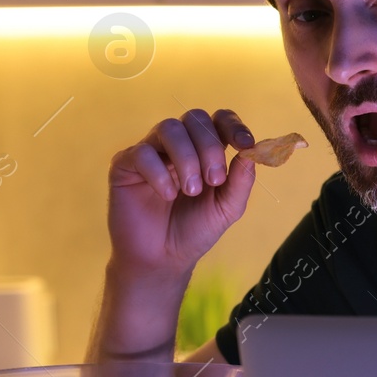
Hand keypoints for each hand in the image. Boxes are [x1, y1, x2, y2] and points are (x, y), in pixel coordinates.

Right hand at [105, 108, 257, 279]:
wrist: (162, 258)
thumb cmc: (195, 230)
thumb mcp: (228, 207)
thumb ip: (241, 180)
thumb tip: (252, 152)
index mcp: (205, 150)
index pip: (218, 120)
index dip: (233, 125)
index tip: (245, 144)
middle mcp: (178, 145)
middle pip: (195, 118)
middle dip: (210, 147)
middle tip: (214, 180)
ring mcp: (150, 151)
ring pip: (169, 128)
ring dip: (186, 158)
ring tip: (191, 191)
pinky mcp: (125, 164)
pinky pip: (142, 152)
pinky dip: (159, 173)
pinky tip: (168, 195)